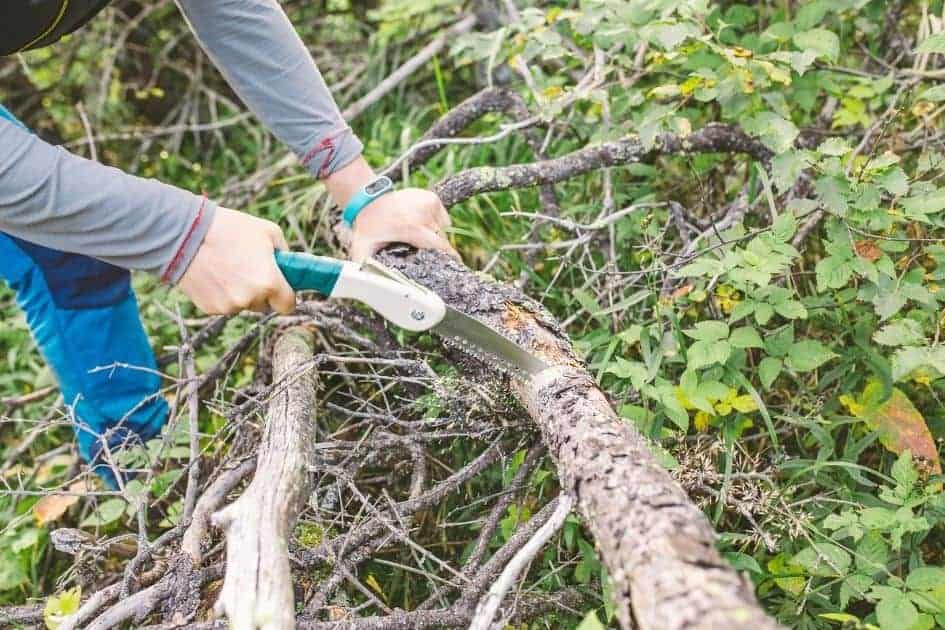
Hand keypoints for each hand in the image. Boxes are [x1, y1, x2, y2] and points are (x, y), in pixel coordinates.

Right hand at [178, 207, 295, 314]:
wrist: (186, 234)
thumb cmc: (229, 229)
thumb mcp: (268, 232)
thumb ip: (284, 253)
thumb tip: (289, 265)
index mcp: (269, 282)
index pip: (288, 306)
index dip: (286, 295)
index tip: (282, 287)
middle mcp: (250, 299)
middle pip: (264, 305)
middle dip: (262, 291)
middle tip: (250, 269)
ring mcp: (228, 306)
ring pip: (243, 304)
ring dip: (241, 292)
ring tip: (228, 267)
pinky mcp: (209, 308)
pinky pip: (224, 304)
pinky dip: (222, 293)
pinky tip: (214, 274)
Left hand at [324, 156, 458, 261]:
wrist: (367, 201)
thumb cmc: (367, 228)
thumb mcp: (362, 249)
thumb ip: (364, 268)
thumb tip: (370, 287)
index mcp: (412, 227)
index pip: (440, 246)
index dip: (449, 258)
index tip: (454, 268)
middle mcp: (423, 213)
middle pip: (441, 239)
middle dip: (436, 249)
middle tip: (421, 253)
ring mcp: (428, 203)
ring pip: (443, 229)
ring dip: (434, 236)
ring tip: (416, 236)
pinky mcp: (431, 198)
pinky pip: (442, 218)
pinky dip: (435, 223)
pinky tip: (420, 224)